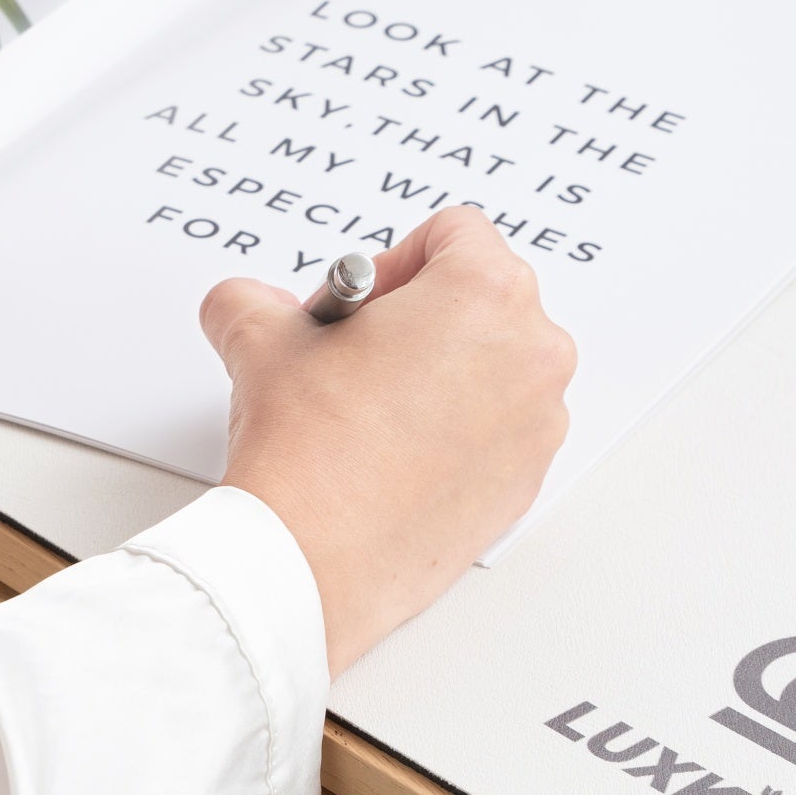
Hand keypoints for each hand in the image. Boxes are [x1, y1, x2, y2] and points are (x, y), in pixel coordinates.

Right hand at [202, 209, 574, 673]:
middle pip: (486, 299)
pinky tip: (401, 455)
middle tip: (366, 355)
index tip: (361, 305)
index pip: (456, 233)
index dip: (394, 263)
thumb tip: (255, 306)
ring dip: (446, 373)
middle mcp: (533, 354)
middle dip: (424, 316)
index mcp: (486, 294)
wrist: (314, 560)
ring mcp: (540, 425)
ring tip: (380, 410)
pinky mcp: (528, 482)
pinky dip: (462, 431)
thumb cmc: (311, 453)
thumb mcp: (261, 342)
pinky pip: (502, 430)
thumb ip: (259, 300)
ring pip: (499, 367)